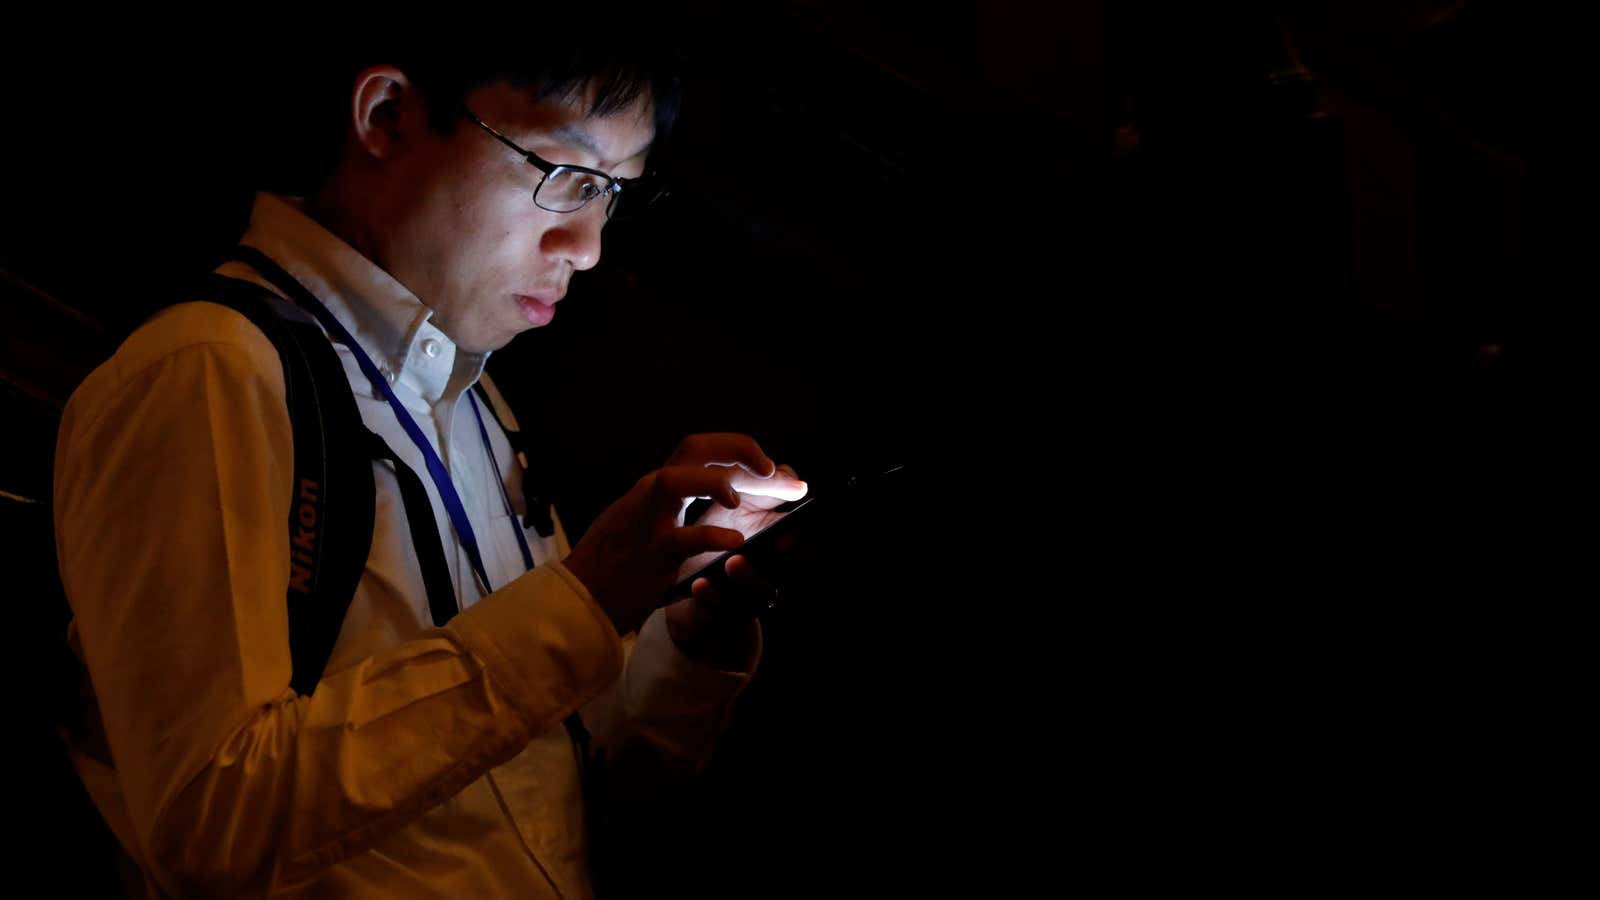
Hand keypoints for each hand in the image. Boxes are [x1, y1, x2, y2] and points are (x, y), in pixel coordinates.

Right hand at [562, 434, 781, 634]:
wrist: (581, 597)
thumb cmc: (615, 560)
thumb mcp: (640, 519)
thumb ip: (675, 503)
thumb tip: (723, 488)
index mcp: (654, 487)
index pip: (697, 448)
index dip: (737, 448)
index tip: (767, 464)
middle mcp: (650, 495)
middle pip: (693, 449)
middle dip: (739, 451)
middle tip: (774, 471)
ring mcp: (648, 523)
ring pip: (677, 480)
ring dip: (715, 482)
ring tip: (740, 499)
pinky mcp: (650, 556)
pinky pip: (685, 538)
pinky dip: (714, 536)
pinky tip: (735, 542)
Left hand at [664, 463, 808, 669]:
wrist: (685, 576)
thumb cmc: (721, 534)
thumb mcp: (742, 506)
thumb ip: (766, 489)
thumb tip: (792, 480)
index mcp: (783, 547)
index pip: (808, 544)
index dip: (807, 537)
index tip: (795, 525)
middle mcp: (773, 574)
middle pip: (794, 572)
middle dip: (792, 556)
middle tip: (781, 542)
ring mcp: (747, 597)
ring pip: (760, 594)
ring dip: (750, 577)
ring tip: (733, 562)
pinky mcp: (719, 615)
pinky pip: (719, 611)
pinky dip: (712, 598)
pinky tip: (701, 585)